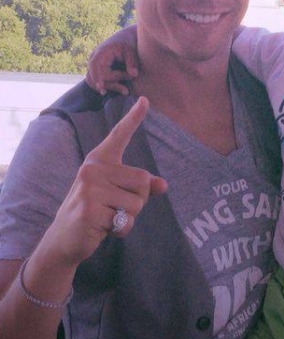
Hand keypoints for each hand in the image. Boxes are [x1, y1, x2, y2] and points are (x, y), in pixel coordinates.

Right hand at [48, 96, 166, 267]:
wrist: (64, 238)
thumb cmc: (95, 211)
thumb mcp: (117, 195)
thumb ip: (139, 187)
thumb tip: (163, 185)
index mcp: (100, 160)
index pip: (120, 135)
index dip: (134, 118)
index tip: (146, 100)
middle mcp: (93, 169)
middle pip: (143, 180)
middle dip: (138, 201)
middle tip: (115, 208)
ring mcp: (89, 189)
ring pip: (137, 203)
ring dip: (129, 217)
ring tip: (108, 217)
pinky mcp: (89, 210)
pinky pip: (125, 221)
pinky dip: (121, 230)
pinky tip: (102, 229)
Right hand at [86, 25, 138, 95]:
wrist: (126, 38)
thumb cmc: (129, 43)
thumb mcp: (131, 51)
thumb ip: (132, 62)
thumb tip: (133, 75)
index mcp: (101, 52)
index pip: (95, 66)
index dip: (97, 77)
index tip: (101, 88)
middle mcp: (94, 58)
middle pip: (96, 76)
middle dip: (110, 84)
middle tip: (127, 91)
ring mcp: (94, 64)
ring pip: (95, 81)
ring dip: (110, 87)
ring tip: (126, 91)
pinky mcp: (97, 69)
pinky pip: (98, 81)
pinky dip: (108, 85)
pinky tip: (120, 89)